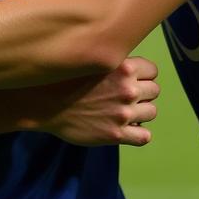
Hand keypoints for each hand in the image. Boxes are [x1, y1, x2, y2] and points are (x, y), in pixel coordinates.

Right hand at [35, 57, 159, 146]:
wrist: (45, 103)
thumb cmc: (67, 78)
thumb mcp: (94, 61)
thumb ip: (116, 65)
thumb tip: (133, 69)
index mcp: (124, 67)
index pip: (152, 70)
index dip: (143, 75)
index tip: (133, 79)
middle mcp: (128, 89)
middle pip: (154, 90)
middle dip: (142, 92)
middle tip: (126, 96)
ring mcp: (124, 113)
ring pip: (152, 112)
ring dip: (141, 112)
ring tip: (125, 112)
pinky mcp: (117, 134)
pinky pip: (145, 136)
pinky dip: (139, 133)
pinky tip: (127, 128)